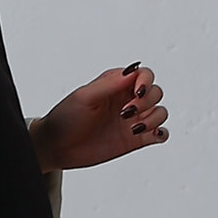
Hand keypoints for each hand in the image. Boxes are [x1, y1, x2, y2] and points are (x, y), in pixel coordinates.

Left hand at [30, 62, 169, 170]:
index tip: (136, 92)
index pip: (144, 75)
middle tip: (125, 113)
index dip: (146, 81)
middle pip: (156, 93)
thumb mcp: (84, 97)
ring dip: (154, 118)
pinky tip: (150, 134)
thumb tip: (133, 71)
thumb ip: (109, 84)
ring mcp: (132, 120)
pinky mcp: (134, 140)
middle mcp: (127, 100)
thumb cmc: (65, 118)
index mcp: (117, 85)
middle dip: (147, 101)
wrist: (56, 146)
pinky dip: (161, 133)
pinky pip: (159, 134)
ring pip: (160, 112)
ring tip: (133, 128)